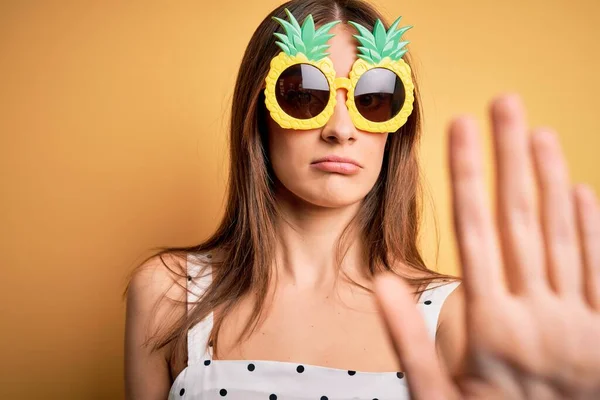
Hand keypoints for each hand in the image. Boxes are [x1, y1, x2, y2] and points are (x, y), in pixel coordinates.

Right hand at [375, 94, 599, 398]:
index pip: (475, 230)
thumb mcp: (435, 397)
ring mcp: (580, 322)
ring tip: (540, 132)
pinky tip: (582, 190)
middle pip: (521, 218)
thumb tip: (382, 284)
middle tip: (505, 104)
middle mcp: (539, 314)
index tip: (461, 127)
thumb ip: (409, 340)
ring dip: (552, 178)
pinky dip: (594, 228)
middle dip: (510, 155)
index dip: (466, 173)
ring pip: (565, 235)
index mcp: (493, 326)